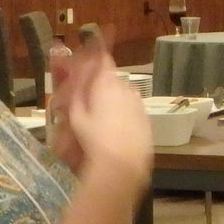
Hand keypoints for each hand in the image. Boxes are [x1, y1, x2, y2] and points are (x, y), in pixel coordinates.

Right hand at [51, 51, 151, 188]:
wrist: (123, 162)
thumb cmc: (94, 139)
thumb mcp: (76, 116)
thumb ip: (77, 95)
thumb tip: (76, 83)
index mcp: (107, 84)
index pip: (103, 61)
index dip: (97, 60)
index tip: (89, 64)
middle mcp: (126, 88)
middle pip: (114, 79)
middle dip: (103, 84)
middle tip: (91, 97)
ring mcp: (139, 103)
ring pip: (124, 94)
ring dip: (115, 98)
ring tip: (103, 116)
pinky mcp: (146, 117)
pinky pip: (133, 108)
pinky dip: (125, 112)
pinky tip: (117, 126)